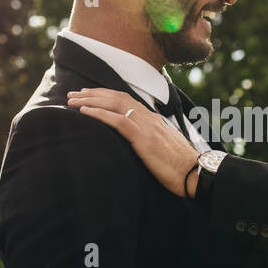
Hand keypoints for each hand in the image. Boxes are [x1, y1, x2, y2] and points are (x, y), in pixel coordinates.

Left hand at [66, 87, 201, 196]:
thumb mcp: (163, 148)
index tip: (88, 95)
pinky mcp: (143, 138)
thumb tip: (138, 144)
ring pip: (114, 104)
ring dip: (90, 101)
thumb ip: (150, 141)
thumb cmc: (181, 166)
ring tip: (72, 101)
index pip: (125, 99)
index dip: (105, 95)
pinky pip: (117, 121)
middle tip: (72, 94)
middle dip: (92, 94)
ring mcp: (146, 126)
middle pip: (116, 97)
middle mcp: (148, 117)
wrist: (195, 173)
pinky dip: (99, 114)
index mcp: (153, 119)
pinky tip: (84, 113)